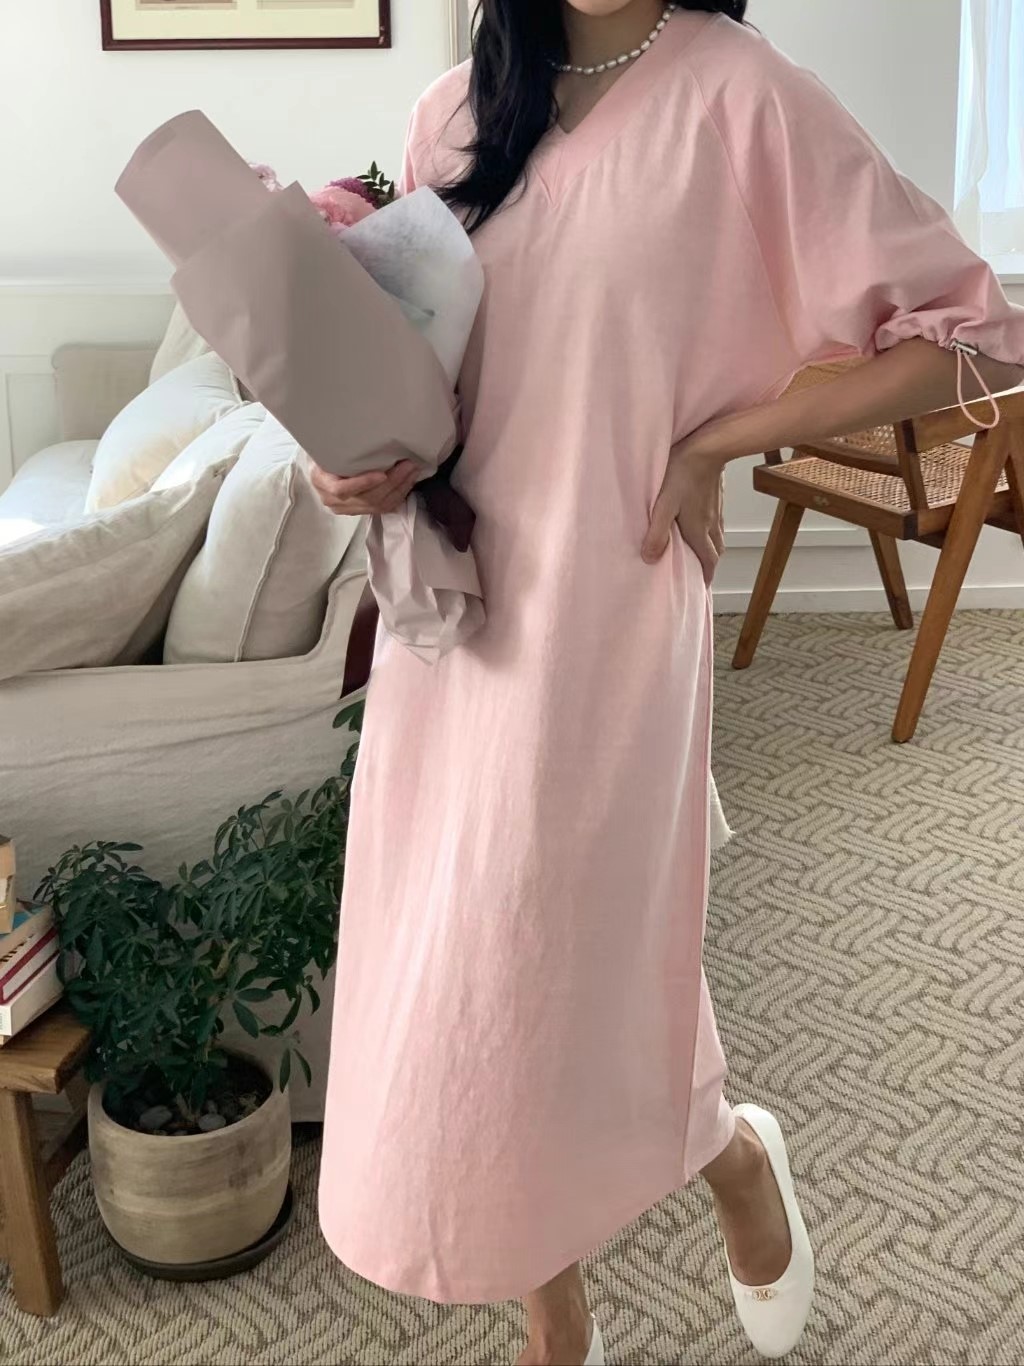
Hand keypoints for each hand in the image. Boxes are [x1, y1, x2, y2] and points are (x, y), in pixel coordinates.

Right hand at [309, 458, 420, 515]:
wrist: (322, 469)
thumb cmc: (326, 453)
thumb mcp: (327, 448)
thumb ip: (342, 448)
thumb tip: (368, 436)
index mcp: (322, 483)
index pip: (342, 489)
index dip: (363, 483)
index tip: (382, 473)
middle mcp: (333, 501)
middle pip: (367, 498)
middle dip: (392, 482)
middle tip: (408, 465)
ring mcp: (347, 510)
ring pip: (378, 505)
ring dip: (399, 488)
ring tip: (412, 472)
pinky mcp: (361, 512)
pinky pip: (383, 509)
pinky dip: (398, 495)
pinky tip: (408, 483)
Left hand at [642, 440, 724, 584]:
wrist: (708, 446)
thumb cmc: (682, 473)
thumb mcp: (663, 505)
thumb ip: (657, 532)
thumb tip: (650, 558)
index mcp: (699, 530)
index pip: (709, 560)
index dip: (706, 575)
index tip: (702, 587)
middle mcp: (711, 524)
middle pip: (716, 551)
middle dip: (709, 565)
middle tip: (700, 572)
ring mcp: (716, 510)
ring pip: (718, 537)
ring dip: (711, 548)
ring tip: (700, 553)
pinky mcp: (716, 497)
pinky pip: (717, 521)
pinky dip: (712, 531)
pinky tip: (702, 524)